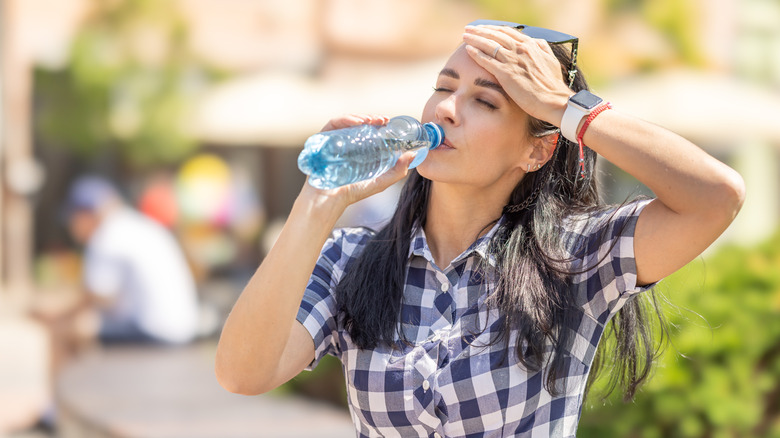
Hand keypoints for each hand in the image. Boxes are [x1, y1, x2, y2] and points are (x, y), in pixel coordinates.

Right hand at [300, 114, 415, 208]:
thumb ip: (398, 171)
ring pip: (347, 121)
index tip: (389, 122)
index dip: (379, 124)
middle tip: (383, 120)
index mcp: (359, 149)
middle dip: (372, 118)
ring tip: (371, 120)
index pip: (369, 131)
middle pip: (359, 124)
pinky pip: (333, 125)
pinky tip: (357, 123)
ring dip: (360, 116)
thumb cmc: (352, 192)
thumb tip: (414, 154)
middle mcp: (346, 142)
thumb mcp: (380, 182)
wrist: (328, 200)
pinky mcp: (323, 139)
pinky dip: (345, 120)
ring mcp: (334, 140)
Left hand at [462, 25, 573, 125]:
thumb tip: (537, 41)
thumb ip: (542, 49)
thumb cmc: (553, 85)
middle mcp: (521, 49)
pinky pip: (487, 60)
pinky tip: (468, 50)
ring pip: (489, 45)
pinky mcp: (506, 74)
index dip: (494, 29)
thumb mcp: (551, 61)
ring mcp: (513, 60)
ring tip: (465, 36)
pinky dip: (476, 54)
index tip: (484, 28)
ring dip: (475, 39)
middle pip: (496, 35)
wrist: (554, 101)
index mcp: (531, 45)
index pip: (508, 32)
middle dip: (480, 30)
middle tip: (469, 29)